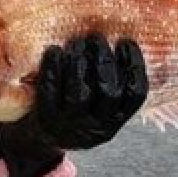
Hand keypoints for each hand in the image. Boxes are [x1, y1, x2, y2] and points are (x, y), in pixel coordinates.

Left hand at [0, 35, 147, 176]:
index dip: (134, 66)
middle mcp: (96, 127)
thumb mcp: (100, 110)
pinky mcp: (46, 118)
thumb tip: (121, 41)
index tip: (125, 41)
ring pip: (80, 94)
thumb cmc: (77, 113)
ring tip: (77, 42)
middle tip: (96, 37)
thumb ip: (112, 85)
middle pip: (108, 93)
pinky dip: (52, 69)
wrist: (42, 140)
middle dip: (104, 60)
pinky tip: (54, 50)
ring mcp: (70, 124)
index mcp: (115, 122)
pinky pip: (50, 91)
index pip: (135, 95)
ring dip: (79, 63)